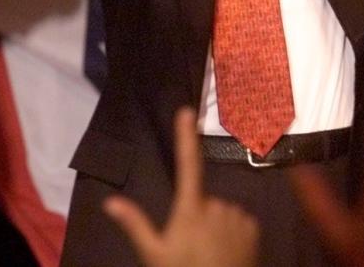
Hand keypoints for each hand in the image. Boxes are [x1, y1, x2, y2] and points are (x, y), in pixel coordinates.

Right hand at [103, 108, 258, 266]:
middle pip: (203, 200)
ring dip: (216, 227)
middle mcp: (216, 204)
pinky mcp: (253, 225)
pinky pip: (239, 222)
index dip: (186, 137)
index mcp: (190, 209)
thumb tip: (110, 202)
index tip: (186, 111)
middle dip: (198, 216)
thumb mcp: (154, 253)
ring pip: (222, 212)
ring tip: (208, 254)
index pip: (187, 165)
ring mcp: (237, 214)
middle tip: (191, 247)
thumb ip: (135, 224)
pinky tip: (226, 253)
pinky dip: (233, 233)